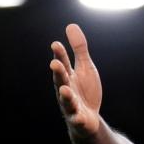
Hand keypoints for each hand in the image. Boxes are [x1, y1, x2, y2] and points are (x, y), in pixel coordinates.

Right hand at [51, 23, 102, 137]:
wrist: (88, 118)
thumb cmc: (84, 90)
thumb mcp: (85, 67)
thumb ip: (79, 49)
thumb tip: (71, 25)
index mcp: (67, 76)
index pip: (63, 63)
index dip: (59, 54)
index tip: (56, 44)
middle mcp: (66, 89)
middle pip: (61, 80)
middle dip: (58, 72)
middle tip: (55, 64)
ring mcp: (71, 105)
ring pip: (66, 100)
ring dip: (65, 95)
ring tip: (65, 90)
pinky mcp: (78, 118)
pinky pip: (77, 118)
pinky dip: (77, 118)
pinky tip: (79, 117)